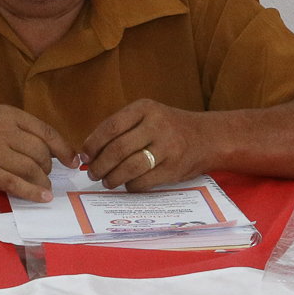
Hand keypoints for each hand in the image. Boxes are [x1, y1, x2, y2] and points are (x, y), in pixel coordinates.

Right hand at [0, 106, 72, 200]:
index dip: (63, 148)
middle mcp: (1, 128)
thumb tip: (50, 151)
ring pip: (31, 168)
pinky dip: (33, 193)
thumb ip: (17, 132)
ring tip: (44, 188)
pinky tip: (42, 198)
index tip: (72, 161)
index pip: (45, 131)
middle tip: (46, 177)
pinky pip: (16, 183)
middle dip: (48, 168)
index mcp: (6, 114)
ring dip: (42, 182)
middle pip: (40, 152)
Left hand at [78, 100, 208, 191]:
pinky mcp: (174, 168)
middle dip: (100, 165)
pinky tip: (127, 184)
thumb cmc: (170, 127)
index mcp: (145, 108)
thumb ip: (122, 128)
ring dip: (112, 178)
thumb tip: (89, 151)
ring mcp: (167, 147)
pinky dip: (130, 186)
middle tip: (92, 173)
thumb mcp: (149, 116)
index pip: (110, 127)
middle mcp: (157, 125)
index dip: (93, 144)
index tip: (84, 155)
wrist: (208, 138)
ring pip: (129, 167)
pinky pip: (143, 181)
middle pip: (117, 149)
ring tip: (106, 181)